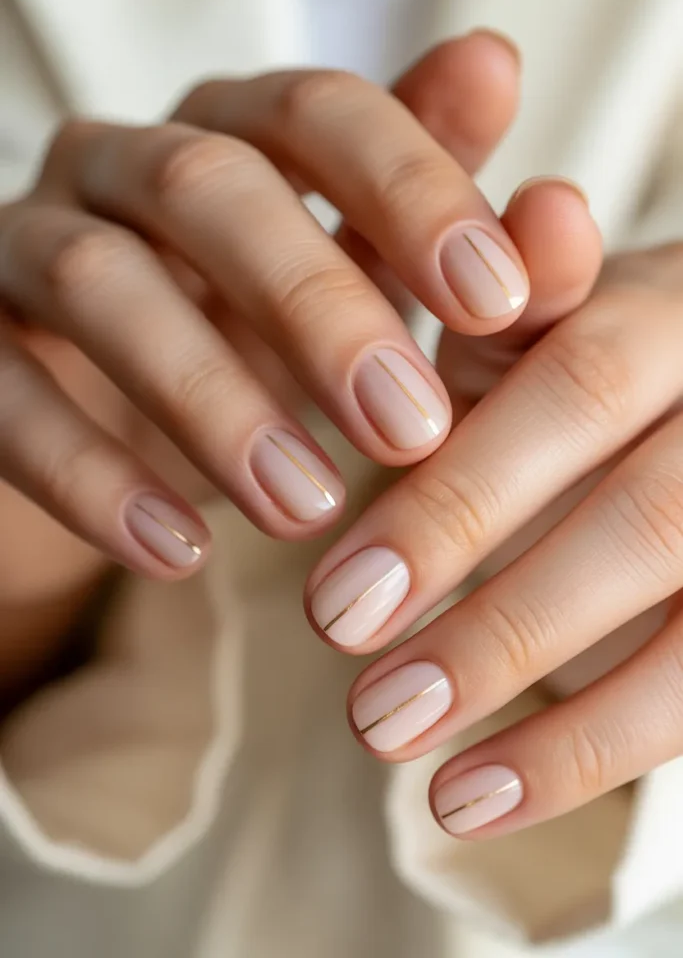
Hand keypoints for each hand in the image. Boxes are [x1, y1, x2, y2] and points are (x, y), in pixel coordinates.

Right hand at [0, 32, 533, 596]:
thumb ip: (419, 196)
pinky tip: (177, 550)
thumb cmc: (253, 329)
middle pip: (209, 187)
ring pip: (102, 284)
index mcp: (232, 130)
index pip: (321, 112)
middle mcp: (124, 164)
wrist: (104, 402)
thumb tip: (496, 65)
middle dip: (317, 307)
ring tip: (305, 507)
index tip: (500, 301)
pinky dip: (91, 475)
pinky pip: (8, 397)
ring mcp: (32, 245)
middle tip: (410, 430)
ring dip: (211, 398)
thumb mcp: (347, 271)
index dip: (412, 192)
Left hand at [304, 240, 682, 839]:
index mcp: (666, 317)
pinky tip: (493, 798)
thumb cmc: (588, 360)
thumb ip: (528, 286)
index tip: (334, 610)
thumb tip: (542, 210)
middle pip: (646, 523)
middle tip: (371, 714)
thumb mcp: (550, 312)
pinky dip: (596, 755)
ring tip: (432, 790)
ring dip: (560, 723)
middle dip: (502, 626)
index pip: (573, 400)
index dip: (457, 507)